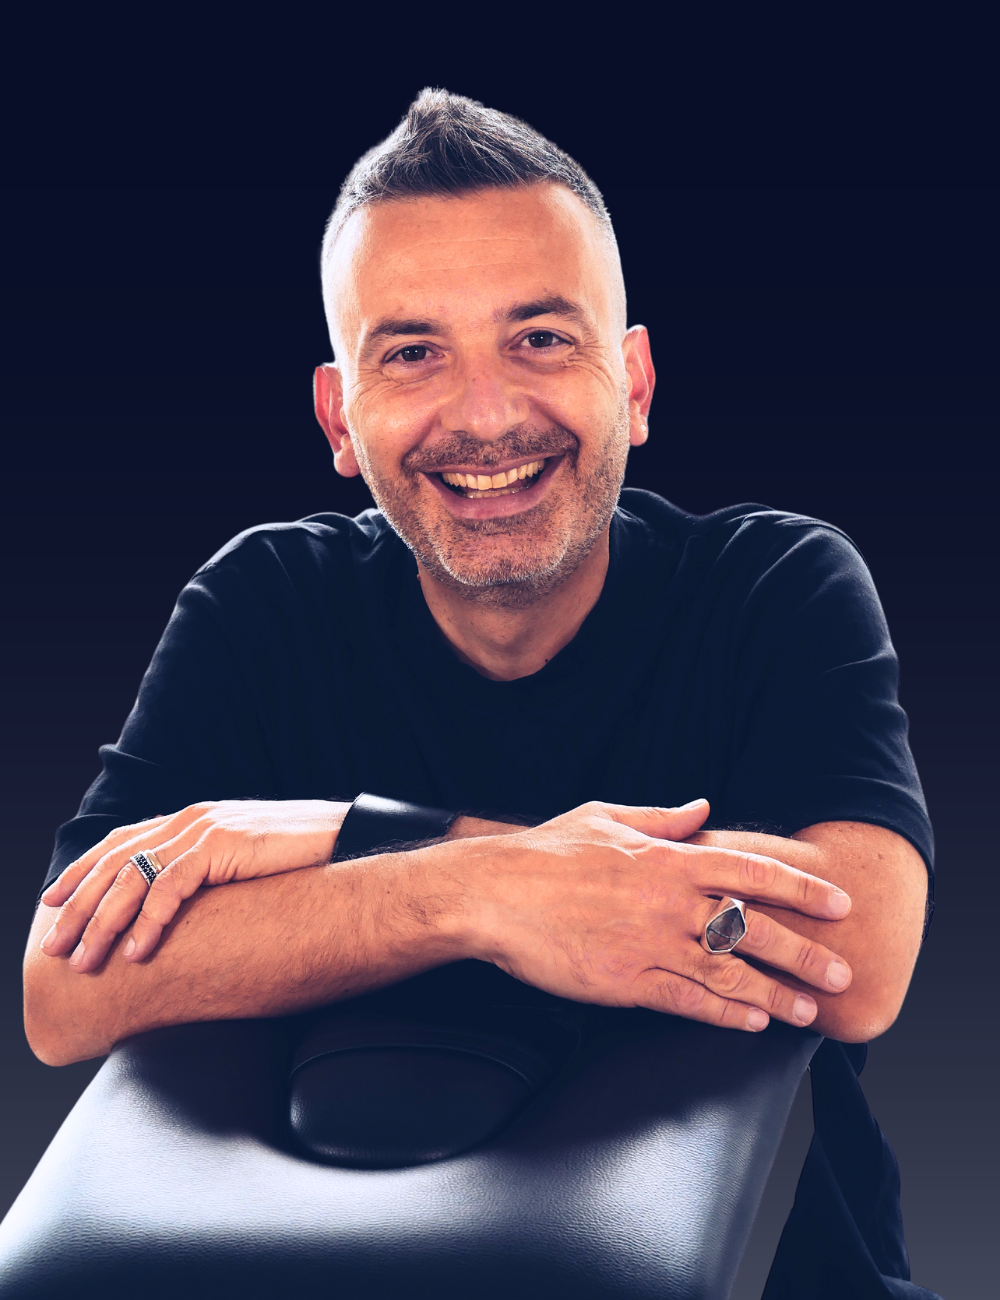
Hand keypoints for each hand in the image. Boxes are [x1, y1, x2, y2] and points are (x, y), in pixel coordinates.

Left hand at [39, 800, 349, 971]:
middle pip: (117, 861)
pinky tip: (136, 951)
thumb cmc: (304, 858)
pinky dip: (149, 921)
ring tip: (85, 959)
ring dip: (104, 922)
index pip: (122, 842)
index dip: (82, 871)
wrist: (349, 837)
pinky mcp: (224, 844)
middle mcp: (192, 818)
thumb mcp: (245, 861)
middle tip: (55, 946)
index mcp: (193, 818)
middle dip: (78, 906)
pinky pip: (172, 887)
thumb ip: (211, 872)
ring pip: (135, 877)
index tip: (52, 902)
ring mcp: (206, 828)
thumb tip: (185, 908)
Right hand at [453, 799, 852, 1031]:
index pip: (751, 870)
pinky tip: (751, 1022)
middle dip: (805, 950)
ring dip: (776, 993)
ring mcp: (648, 943)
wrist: (492, 894)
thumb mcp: (604, 816)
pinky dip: (724, 1013)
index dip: (801, 887)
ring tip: (810, 1011)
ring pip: (729, 971)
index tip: (836, 901)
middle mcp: (667, 901)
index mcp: (666, 859)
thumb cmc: (544, 853)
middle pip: (754, 926)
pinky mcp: (624, 981)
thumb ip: (661, 818)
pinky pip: (686, 1000)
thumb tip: (702, 809)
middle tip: (842, 969)